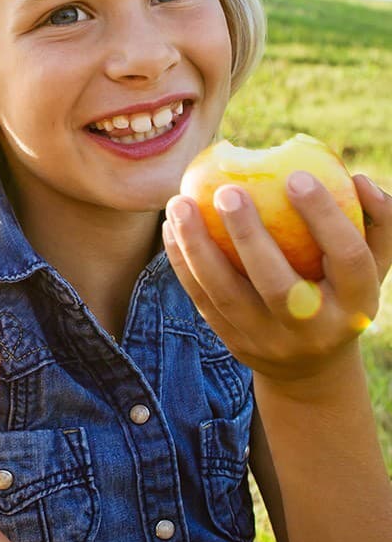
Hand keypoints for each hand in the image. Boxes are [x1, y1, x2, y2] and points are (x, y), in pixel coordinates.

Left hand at [162, 171, 390, 386]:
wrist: (310, 366)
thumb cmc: (340, 290)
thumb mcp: (371, 263)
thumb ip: (376, 221)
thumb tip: (357, 178)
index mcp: (357, 305)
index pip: (347, 258)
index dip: (324, 217)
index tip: (295, 175)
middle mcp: (313, 330)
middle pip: (278, 285)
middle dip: (249, 236)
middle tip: (226, 190)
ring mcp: (269, 341)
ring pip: (226, 294)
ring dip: (197, 246)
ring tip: (180, 203)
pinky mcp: (233, 342)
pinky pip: (201, 299)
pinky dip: (182, 262)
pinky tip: (170, 226)